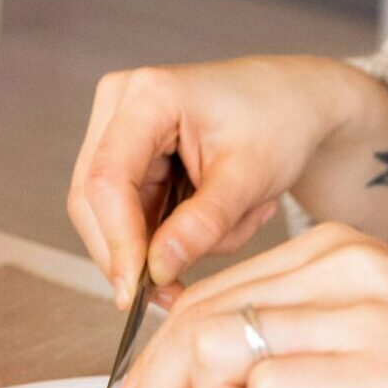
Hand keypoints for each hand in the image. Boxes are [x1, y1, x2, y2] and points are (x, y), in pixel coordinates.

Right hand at [68, 56, 387, 305]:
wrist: (293, 102)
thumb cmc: (278, 123)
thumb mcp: (249, 178)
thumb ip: (202, 224)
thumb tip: (155, 271)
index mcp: (148, 95)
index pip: (108, 179)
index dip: (116, 241)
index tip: (134, 292)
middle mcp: (120, 104)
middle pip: (94, 200)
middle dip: (133, 253)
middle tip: (176, 293)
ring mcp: (118, 129)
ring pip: (110, 214)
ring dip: (162, 242)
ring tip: (234, 225)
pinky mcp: (129, 155)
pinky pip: (131, 213)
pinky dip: (170, 233)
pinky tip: (223, 218)